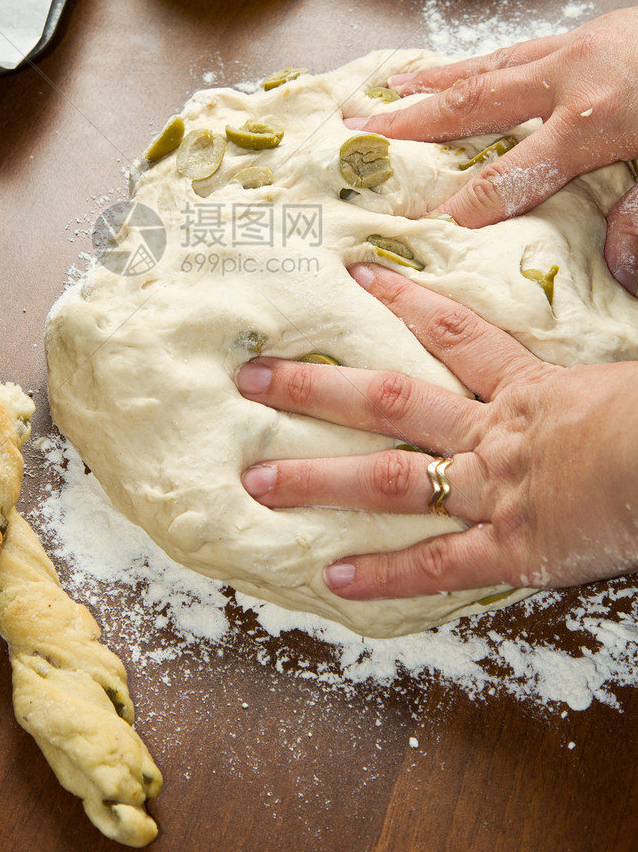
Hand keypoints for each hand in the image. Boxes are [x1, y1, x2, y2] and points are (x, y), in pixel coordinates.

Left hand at [236, 264, 637, 601]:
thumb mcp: (625, 379)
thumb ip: (592, 378)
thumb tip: (599, 370)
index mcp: (529, 388)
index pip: (453, 333)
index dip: (404, 299)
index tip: (357, 273)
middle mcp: (495, 434)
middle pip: (388, 400)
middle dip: (315, 390)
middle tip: (251, 377)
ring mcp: (496, 490)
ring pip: (392, 480)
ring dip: (320, 480)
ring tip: (256, 480)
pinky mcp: (512, 549)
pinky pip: (438, 564)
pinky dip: (387, 576)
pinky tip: (334, 578)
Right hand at [343, 9, 637, 291]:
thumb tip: (615, 265)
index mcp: (592, 119)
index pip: (509, 174)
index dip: (463, 206)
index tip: (421, 228)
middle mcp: (570, 76)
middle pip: (475, 104)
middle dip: (413, 122)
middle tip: (360, 131)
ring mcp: (578, 45)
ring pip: (489, 64)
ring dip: (434, 81)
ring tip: (387, 88)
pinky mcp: (594, 28)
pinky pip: (518, 46)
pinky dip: (478, 60)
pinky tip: (460, 67)